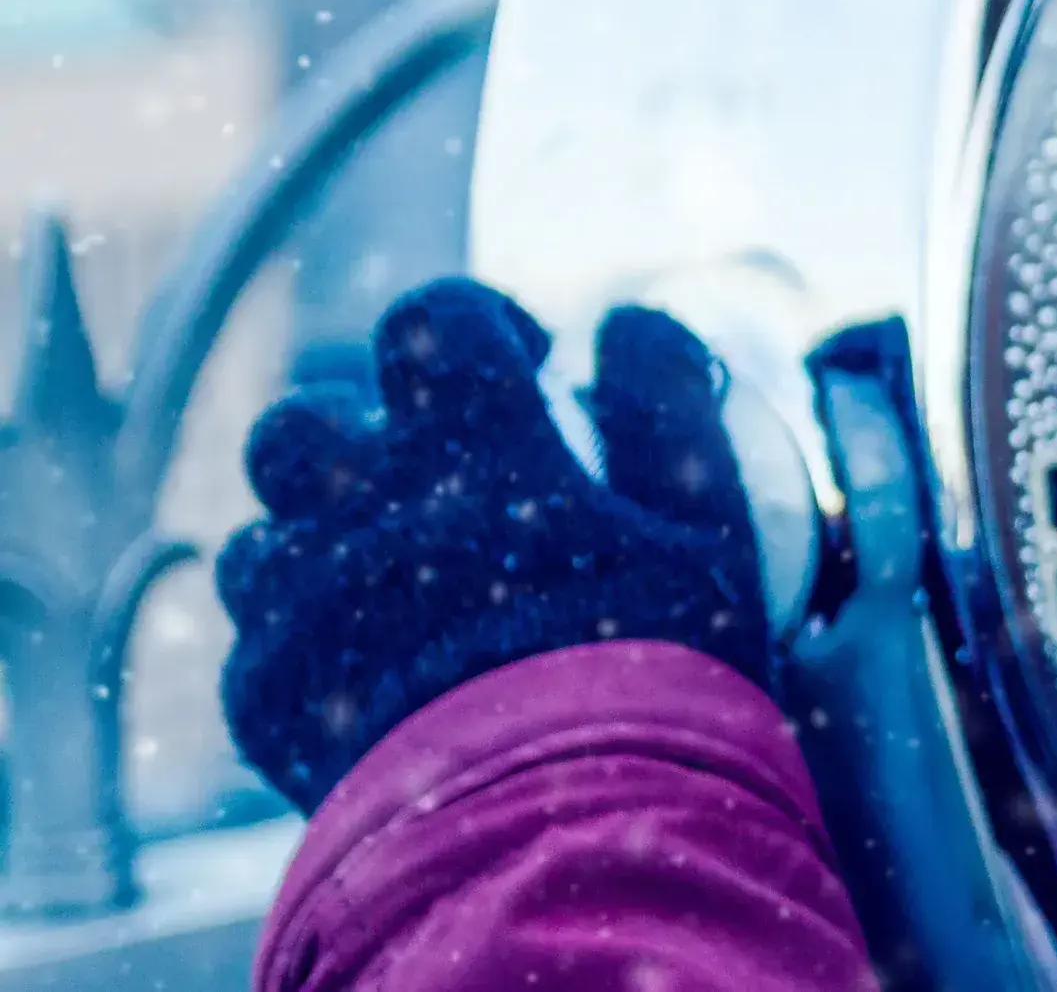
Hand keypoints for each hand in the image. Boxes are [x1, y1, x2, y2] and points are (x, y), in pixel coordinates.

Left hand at [216, 279, 774, 813]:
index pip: (432, 319)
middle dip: (359, 426)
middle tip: (430, 476)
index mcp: (471, 445)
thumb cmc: (653, 666)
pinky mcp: (266, 701)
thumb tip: (634, 321)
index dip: (474, 323)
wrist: (558, 830)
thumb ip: (671, 405)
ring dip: (316, 536)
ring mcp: (299, 605)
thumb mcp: (709, 522)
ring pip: (262, 533)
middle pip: (306, 420)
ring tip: (388, 579)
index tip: (523, 362)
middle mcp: (362, 508)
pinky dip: (304, 643)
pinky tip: (372, 675)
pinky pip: (255, 644)